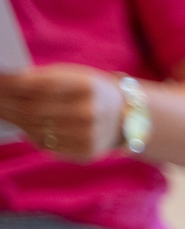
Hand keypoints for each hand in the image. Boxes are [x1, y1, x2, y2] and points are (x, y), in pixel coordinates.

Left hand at [0, 64, 125, 160]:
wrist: (127, 118)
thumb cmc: (92, 91)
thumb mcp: (75, 76)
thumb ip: (43, 78)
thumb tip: (5, 81)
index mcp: (88, 86)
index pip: (38, 85)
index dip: (10, 84)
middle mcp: (90, 112)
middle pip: (33, 108)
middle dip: (6, 102)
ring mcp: (89, 135)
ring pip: (36, 128)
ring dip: (13, 119)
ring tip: (1, 110)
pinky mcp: (86, 153)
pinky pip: (47, 145)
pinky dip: (29, 134)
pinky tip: (20, 125)